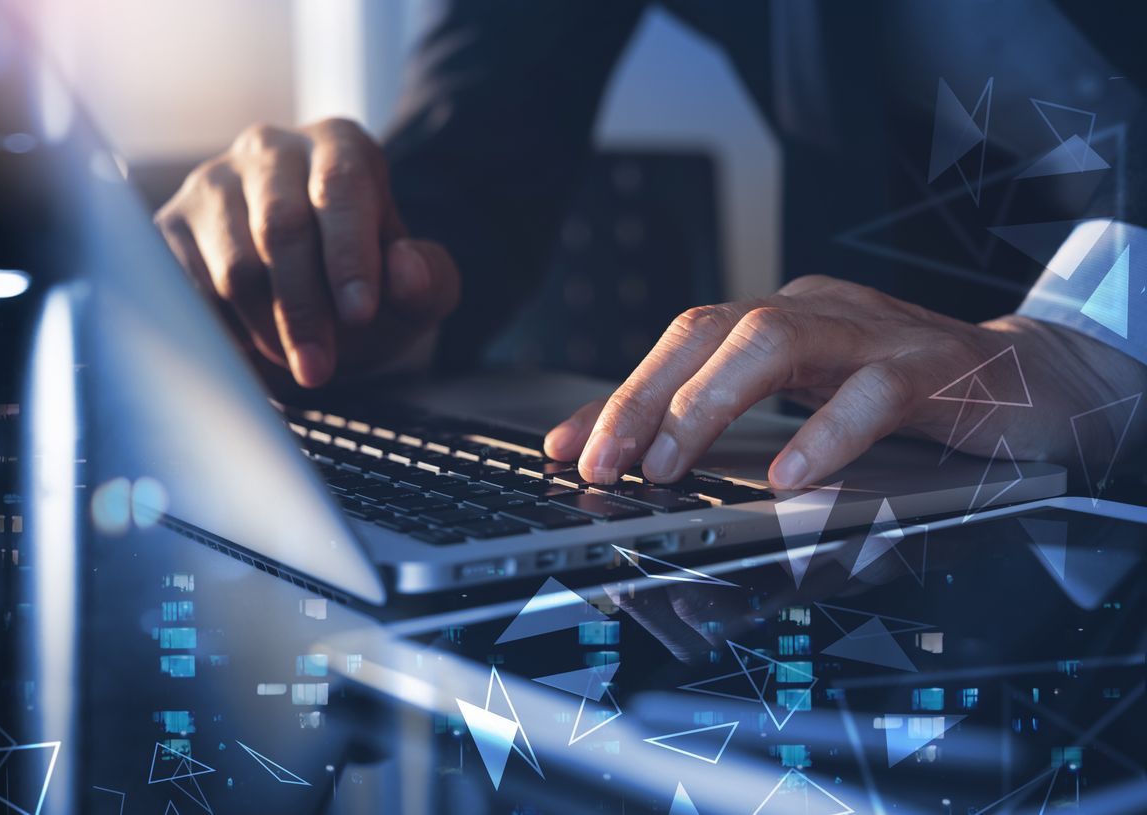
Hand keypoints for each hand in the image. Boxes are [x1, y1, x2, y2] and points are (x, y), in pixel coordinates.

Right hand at [154, 119, 459, 386]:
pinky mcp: (168, 227)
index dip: (349, 255)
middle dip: (303, 308)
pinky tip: (249, 348)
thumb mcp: (413, 291)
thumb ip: (428, 281)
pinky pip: (186, 290)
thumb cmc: (360, 283)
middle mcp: (269, 149)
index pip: (340, 188)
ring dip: (265, 328)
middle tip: (320, 370)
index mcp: (339, 144)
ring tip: (293, 359)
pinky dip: (221, 332)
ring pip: (231, 266)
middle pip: (280, 227)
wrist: (299, 290)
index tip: (360, 315)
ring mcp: (211, 184)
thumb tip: (406, 271)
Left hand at [543, 275, 1146, 488]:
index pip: (678, 343)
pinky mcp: (933, 367)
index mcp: (778, 318)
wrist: (1038, 384)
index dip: (617, 394)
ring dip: (707, 405)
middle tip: (601, 462)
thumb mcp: (805, 407)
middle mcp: (815, 311)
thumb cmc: (910, 398)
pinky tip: (790, 476)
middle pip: (707, 330)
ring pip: (772, 342)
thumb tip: (632, 462)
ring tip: (669, 466)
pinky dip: (823, 432)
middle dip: (643, 397)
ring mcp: (873, 332)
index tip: (564, 448)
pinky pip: (870, 390)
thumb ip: (728, 428)